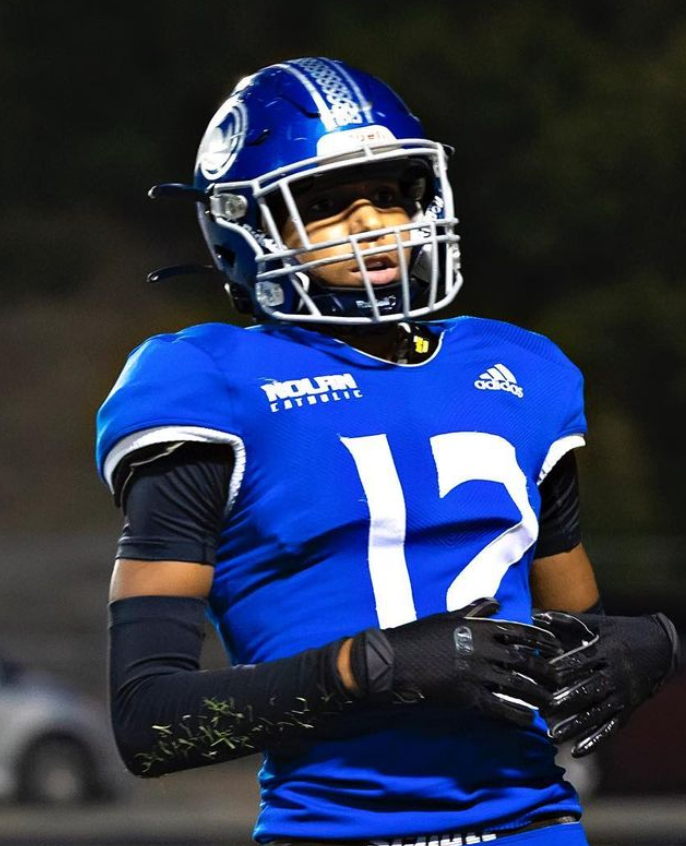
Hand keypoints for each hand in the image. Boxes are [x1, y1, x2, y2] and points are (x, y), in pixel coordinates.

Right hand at [349, 598, 561, 725]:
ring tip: (550, 702)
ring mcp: (476, 674)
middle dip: (545, 670)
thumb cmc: (416, 635)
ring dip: (538, 694)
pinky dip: (517, 714)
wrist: (393, 662)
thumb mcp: (445, 618)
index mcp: (477, 628)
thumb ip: (472, 611)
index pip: (518, 631)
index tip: (555, 646)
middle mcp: (482, 650)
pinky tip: (527, 718)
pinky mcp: (468, 697)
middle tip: (559, 678)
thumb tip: (494, 604)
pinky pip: (500, 707)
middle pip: (523, 660)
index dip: (540, 639)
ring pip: (517, 685)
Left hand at [534, 611, 680, 756]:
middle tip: (543, 712)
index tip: (542, 678)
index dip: (562, 670)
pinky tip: (577, 751)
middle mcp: (616, 675)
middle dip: (566, 702)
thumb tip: (537, 615)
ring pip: (597, 713)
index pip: (581, 662)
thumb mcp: (599, 623)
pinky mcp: (627, 709)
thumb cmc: (624, 631)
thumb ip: (567, 620)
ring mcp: (623, 695)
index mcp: (607, 652)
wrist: (661, 647)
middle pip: (588, 690)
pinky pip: (611, 727)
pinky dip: (595, 740)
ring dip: (575, 726)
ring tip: (553, 735)